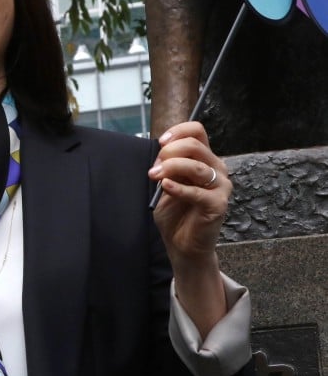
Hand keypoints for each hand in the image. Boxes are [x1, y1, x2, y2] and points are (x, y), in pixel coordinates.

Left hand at [147, 121, 229, 336]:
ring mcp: (221, 187)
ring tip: (154, 177)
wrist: (182, 244)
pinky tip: (165, 186)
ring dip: (171, 168)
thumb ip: (167, 166)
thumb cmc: (175, 213)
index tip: (160, 142)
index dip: (178, 131)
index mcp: (205, 160)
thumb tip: (161, 152)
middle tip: (154, 169)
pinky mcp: (218, 205)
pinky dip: (178, 187)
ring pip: (197, 166)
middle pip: (195, 145)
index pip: (198, 131)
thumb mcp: (167, 182)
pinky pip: (197, 192)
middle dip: (169, 153)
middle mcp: (217, 170)